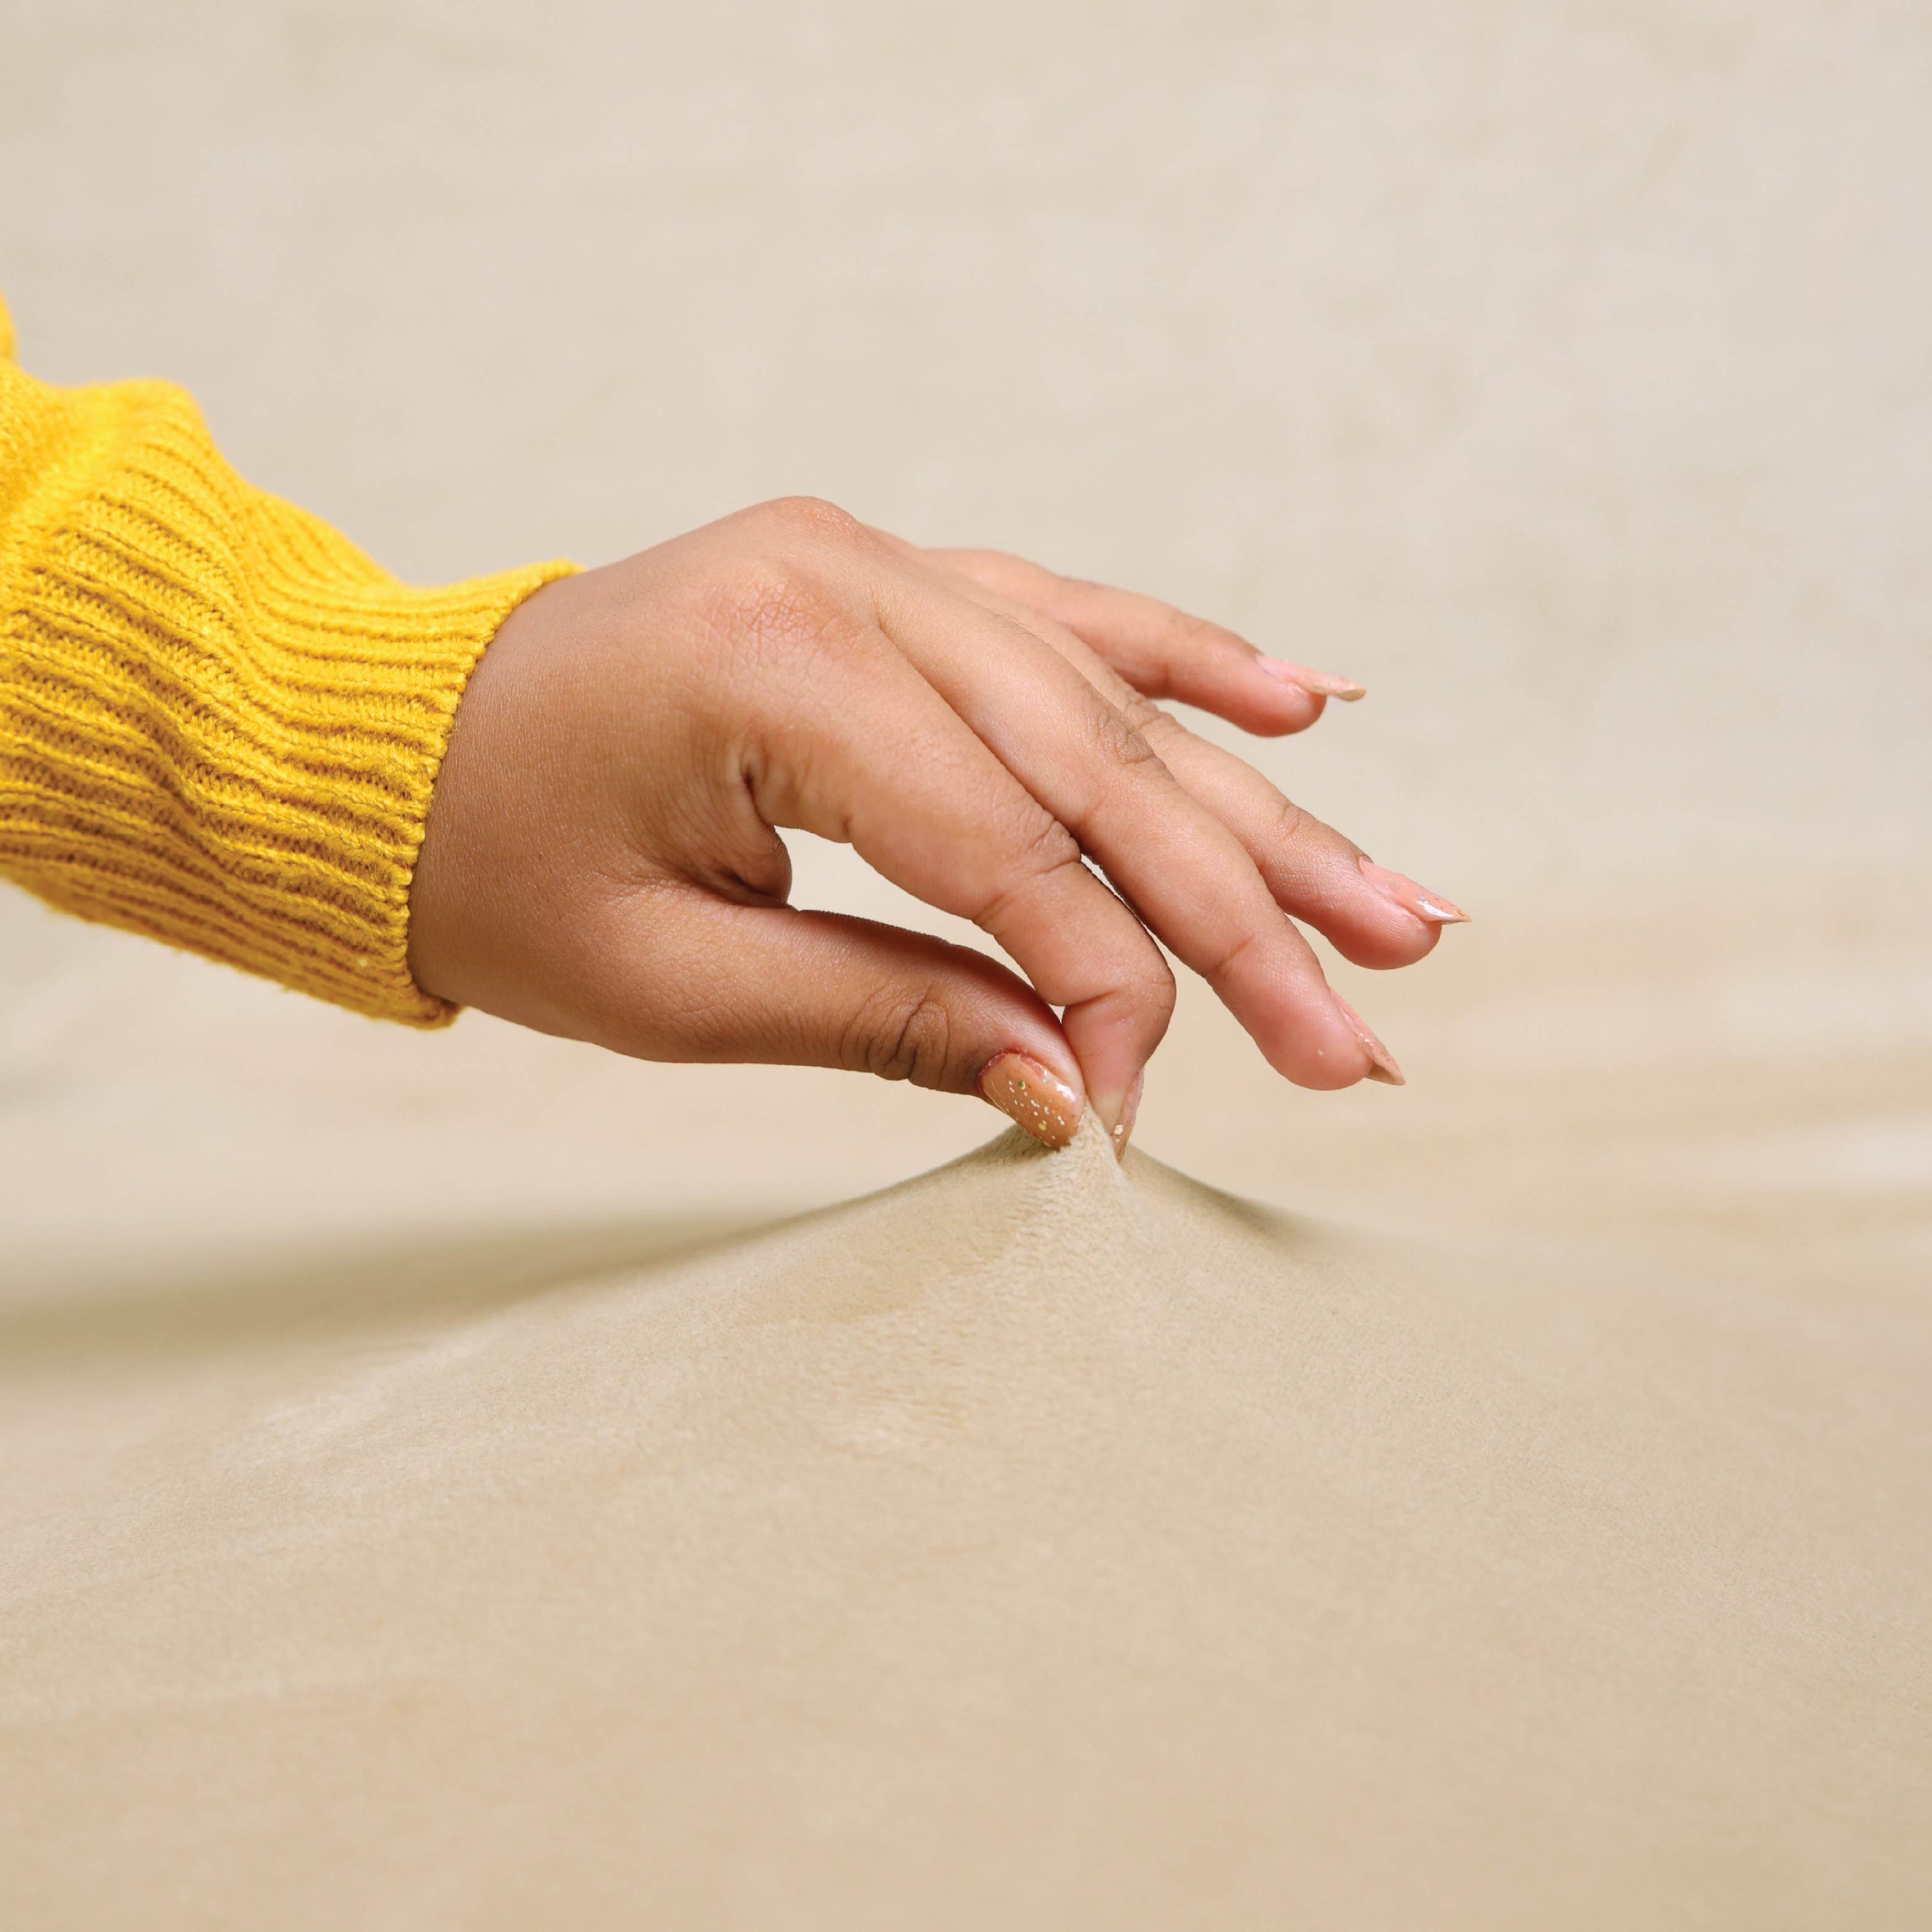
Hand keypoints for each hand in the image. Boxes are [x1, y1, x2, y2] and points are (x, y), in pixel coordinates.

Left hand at [407, 498, 1465, 1150]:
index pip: (1009, 846)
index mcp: (777, 665)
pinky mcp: (891, 580)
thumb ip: (885, 1020)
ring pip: (1112, 699)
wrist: (390, 745)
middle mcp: (849, 578)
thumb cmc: (495, 866)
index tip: (1151, 1109)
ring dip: (1259, 811)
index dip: (1109, 986)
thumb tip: (1075, 1087)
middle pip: (1098, 764)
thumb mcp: (666, 986)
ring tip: (1398, 908)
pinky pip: (1068, 618)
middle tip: (1373, 1022)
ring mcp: (879, 562)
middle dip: (1247, 912)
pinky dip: (1186, 667)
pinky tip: (1300, 710)